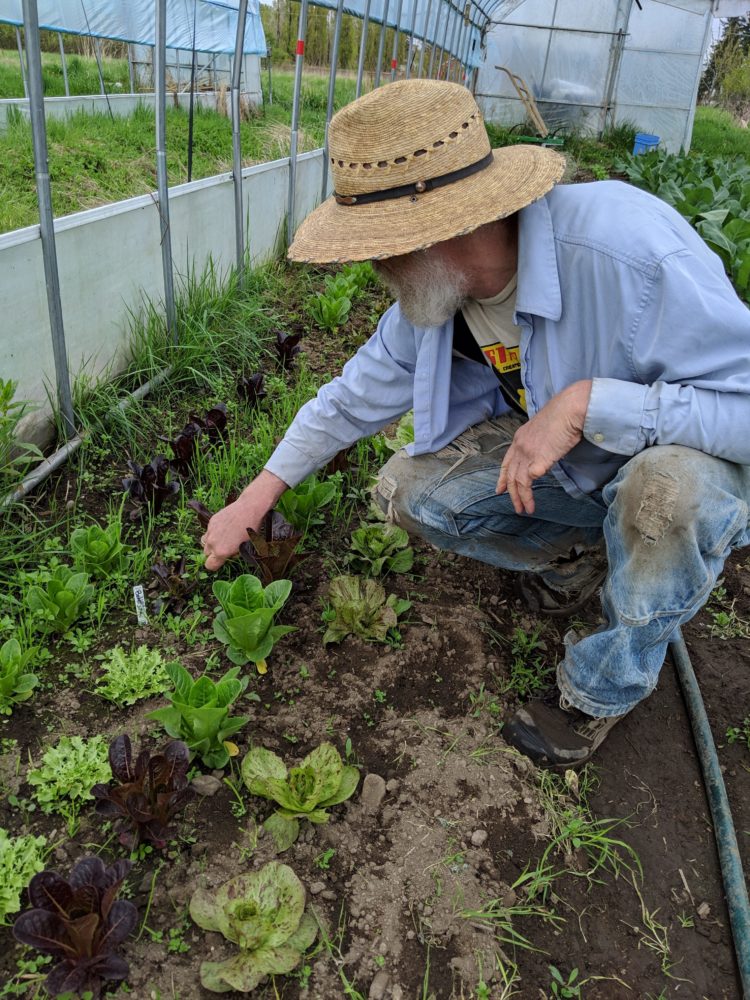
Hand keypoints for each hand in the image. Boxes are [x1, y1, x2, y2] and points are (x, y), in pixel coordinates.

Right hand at [201, 470, 287, 570]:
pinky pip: (209, 531)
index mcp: (221, 552)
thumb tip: (229, 554)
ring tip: (223, 539)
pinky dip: (214, 532)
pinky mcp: (211, 522)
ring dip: (211, 543)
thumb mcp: (245, 546)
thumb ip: (233, 553)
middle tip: (225, 548)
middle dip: (213, 553)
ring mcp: (210, 531)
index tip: (221, 561)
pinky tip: (225, 528)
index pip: (209, 565)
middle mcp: (213, 542)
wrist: (248, 509)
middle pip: (206, 554)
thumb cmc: (250, 529)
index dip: (215, 565)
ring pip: (205, 542)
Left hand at [497, 380, 591, 514]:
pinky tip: (531, 504)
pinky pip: (528, 483)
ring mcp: (527, 453)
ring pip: (517, 481)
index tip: (500, 489)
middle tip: (515, 506)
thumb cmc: (566, 414)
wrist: (571, 409)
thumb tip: (546, 450)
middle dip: (511, 492)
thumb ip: (541, 440)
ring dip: (520, 498)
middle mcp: (520, 446)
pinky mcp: (537, 461)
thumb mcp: (546, 427)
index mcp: (520, 437)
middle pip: (510, 474)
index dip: (503, 477)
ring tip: (525, 510)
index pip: (507, 461)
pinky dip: (528, 495)